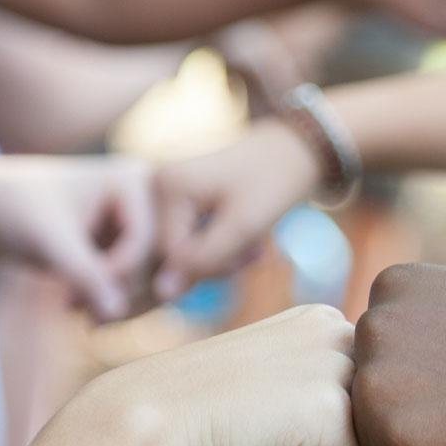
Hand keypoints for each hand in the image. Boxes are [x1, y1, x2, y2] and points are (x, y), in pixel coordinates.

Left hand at [0, 155, 155, 321]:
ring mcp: (141, 222)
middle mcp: (147, 197)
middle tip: (80, 316)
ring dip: (115, 303)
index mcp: (134, 178)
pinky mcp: (129, 244)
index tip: (77, 292)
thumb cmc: (18, 213)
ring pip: (151, 279)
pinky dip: (110, 302)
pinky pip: (138, 284)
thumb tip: (115, 312)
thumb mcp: (51, 242)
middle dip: (118, 293)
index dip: (118, 273)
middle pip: (156, 262)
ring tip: (74, 313)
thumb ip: (84, 275)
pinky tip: (76, 307)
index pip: (147, 240)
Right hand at [82, 304, 361, 445]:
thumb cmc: (186, 435)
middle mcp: (339, 331)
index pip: (354, 418)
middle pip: (365, 441)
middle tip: (244, 445)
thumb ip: (323, 422)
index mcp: (322, 324)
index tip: (243, 427)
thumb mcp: (268, 411)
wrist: (131, 429)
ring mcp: (338, 366)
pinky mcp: (332, 411)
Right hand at [152, 123, 319, 299]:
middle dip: (217, 261)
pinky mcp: (177, 202)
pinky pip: (190, 241)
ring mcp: (165, 193)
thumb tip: (161, 292)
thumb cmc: (273, 184)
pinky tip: (242, 238)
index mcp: (167, 186)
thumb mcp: (244, 227)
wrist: (289, 153)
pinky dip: (219, 246)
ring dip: (222, 256)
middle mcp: (156, 186)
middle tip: (253, 251)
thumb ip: (204, 259)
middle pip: (174, 255)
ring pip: (184, 253)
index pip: (172, 256)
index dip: (211, 267)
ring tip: (252, 244)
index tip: (249, 255)